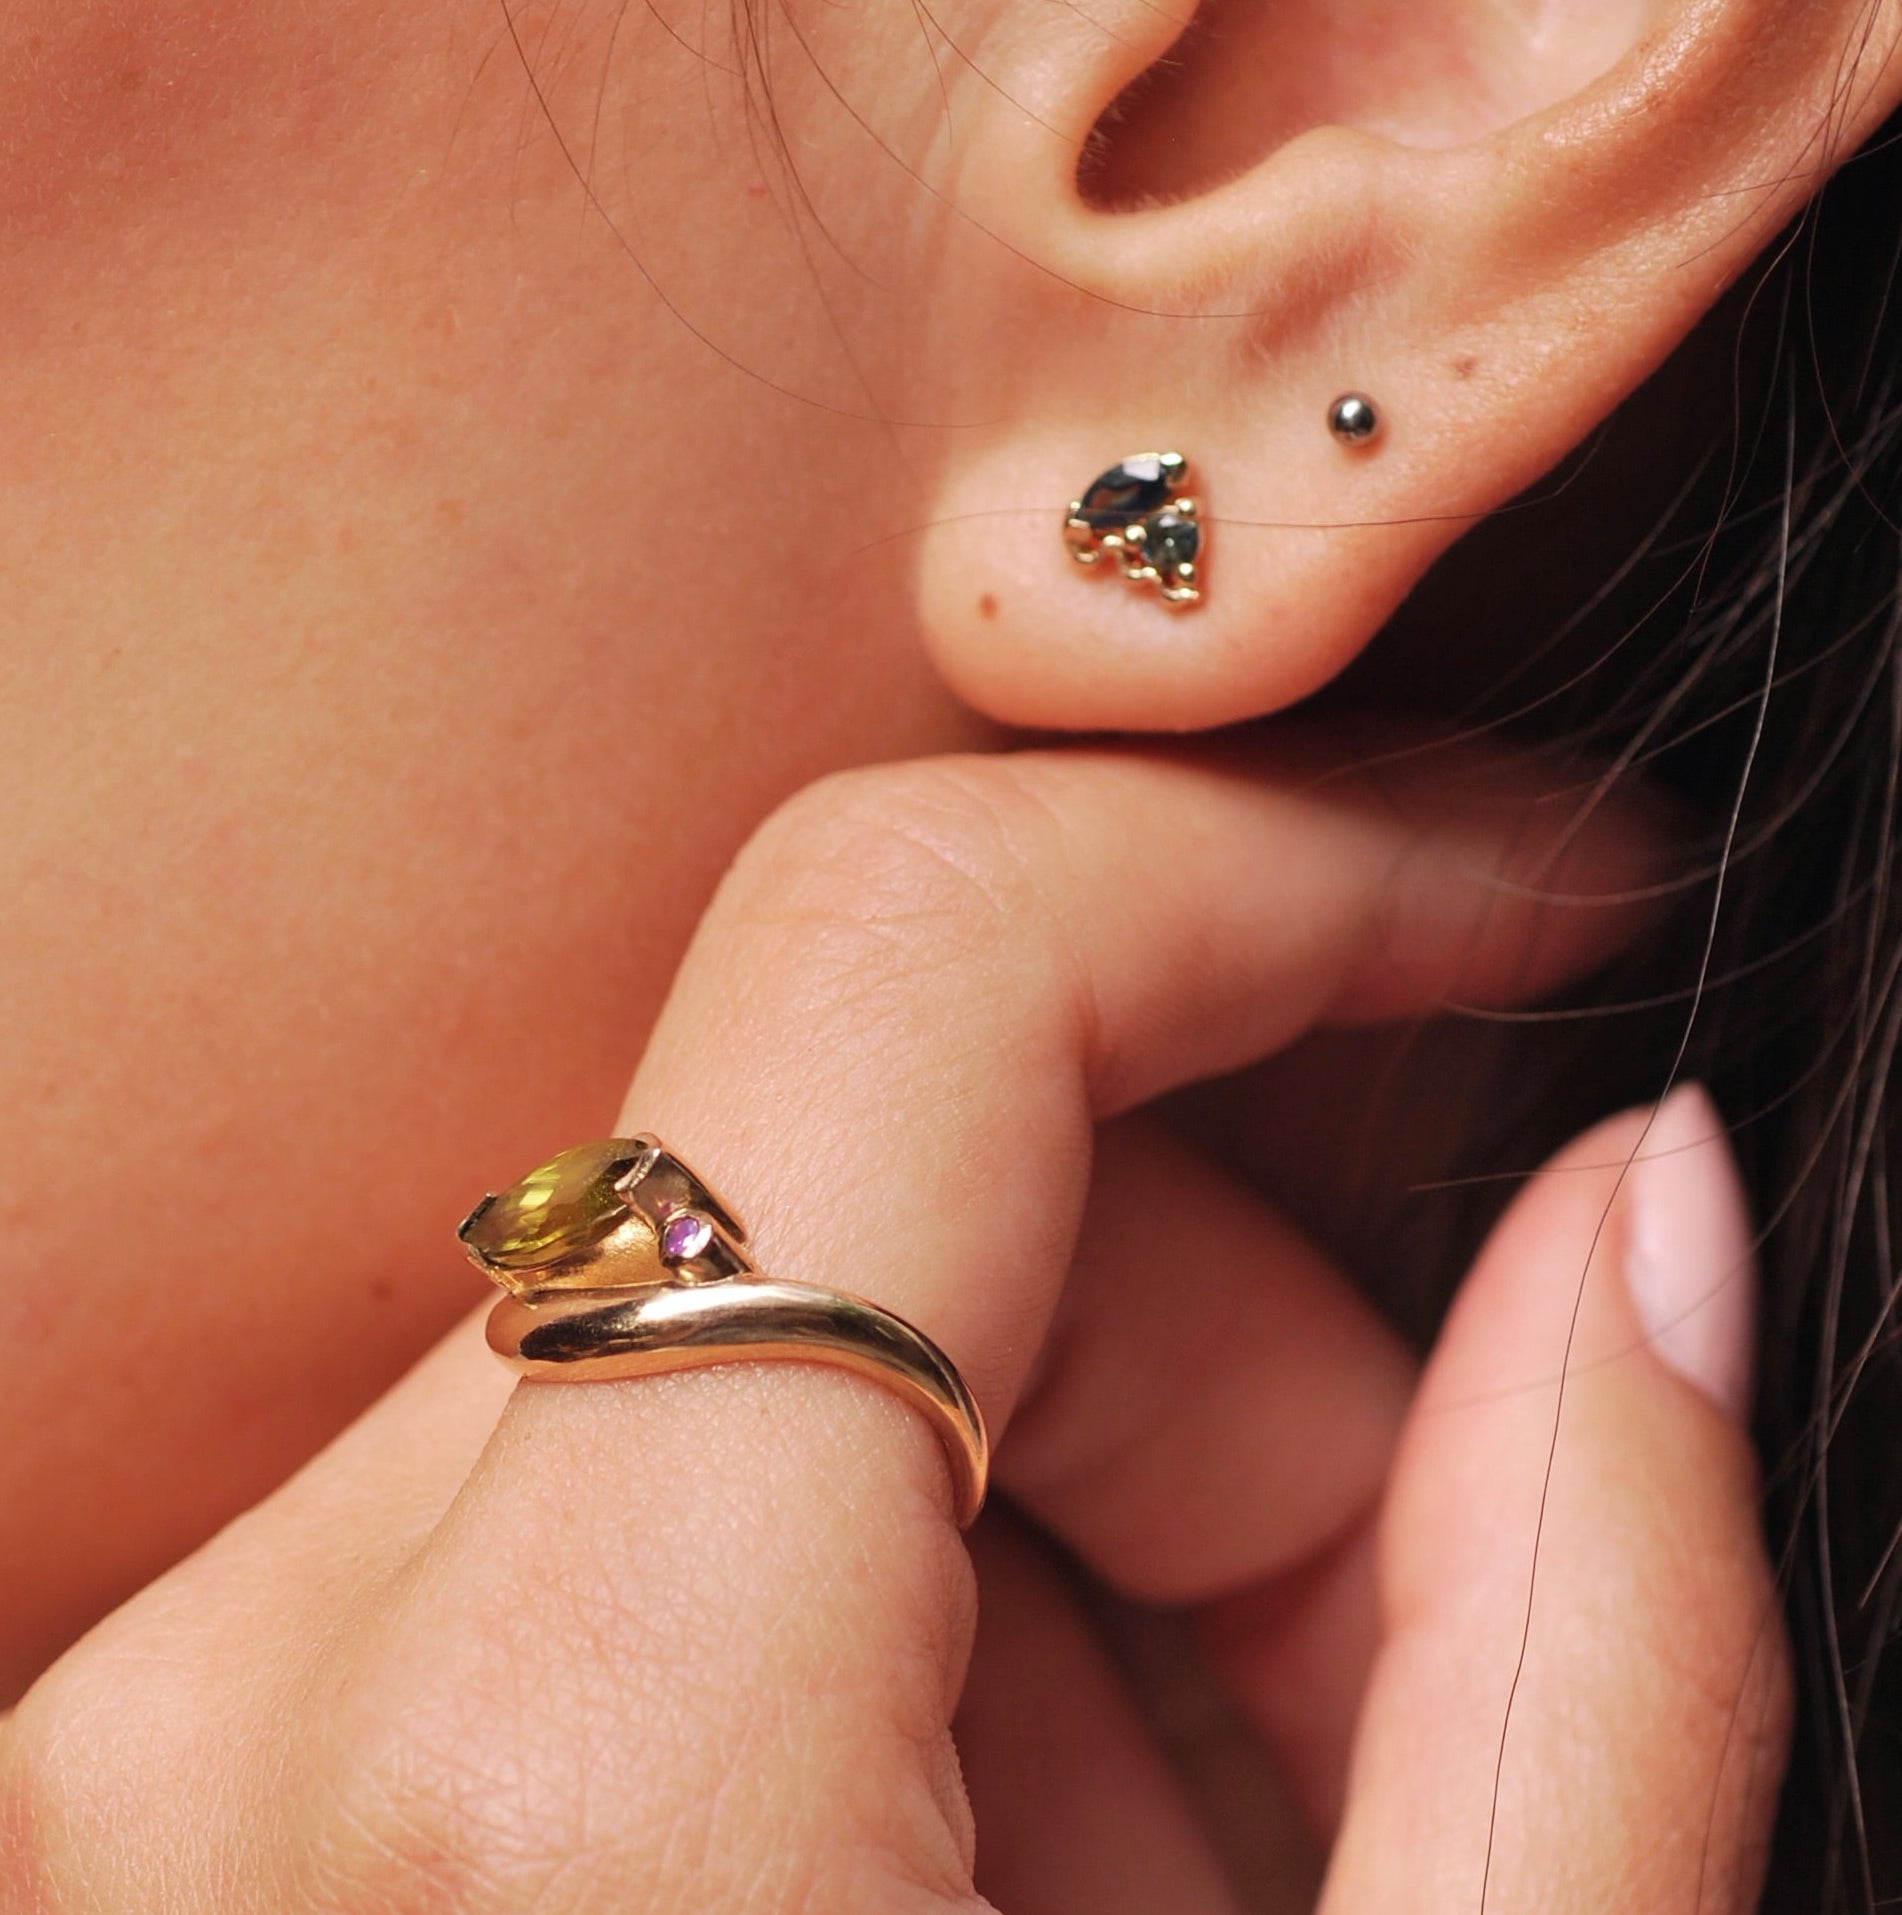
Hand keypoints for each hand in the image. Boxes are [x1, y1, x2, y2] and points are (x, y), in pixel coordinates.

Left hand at [0, 734, 1785, 1912]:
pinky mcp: (252, 1762)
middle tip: (1429, 1605)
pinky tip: (1028, 1861)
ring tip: (1233, 1830)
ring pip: (796, 1311)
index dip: (1280, 864)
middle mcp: (293, 1663)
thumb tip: (1644, 1209)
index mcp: (557, 1755)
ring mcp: (226, 1711)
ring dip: (1094, 1474)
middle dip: (1244, 1322)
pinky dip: (924, 1592)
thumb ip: (1574, 1640)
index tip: (1526, 888)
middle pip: (895, 1177)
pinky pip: (680, 1474)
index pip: (917, 949)